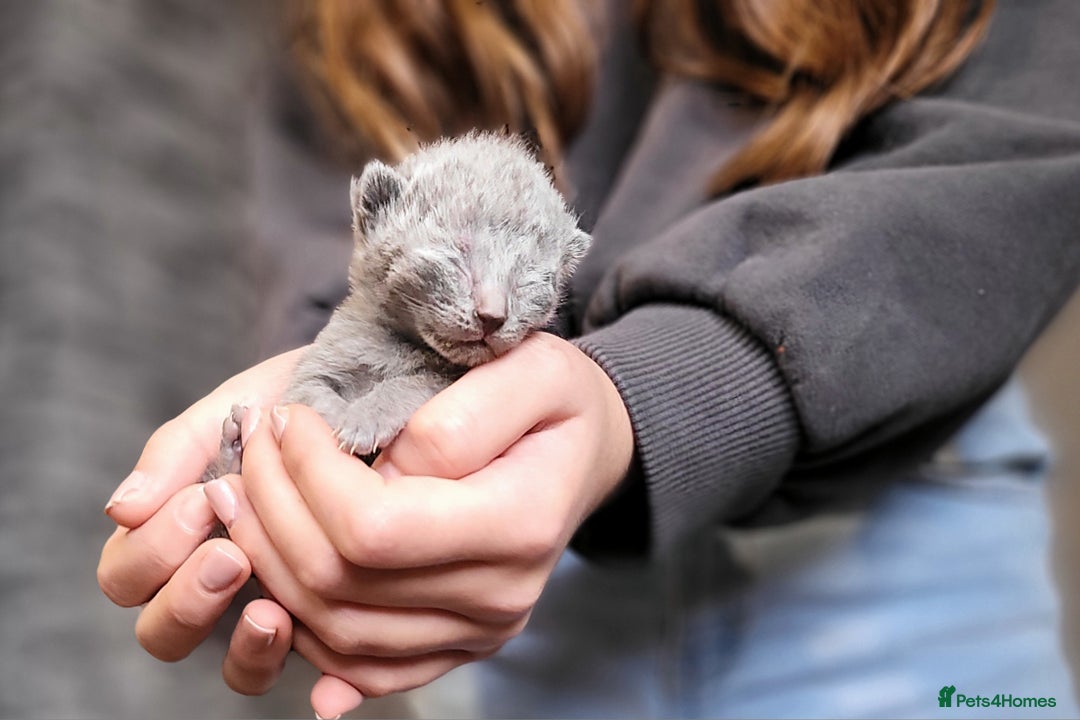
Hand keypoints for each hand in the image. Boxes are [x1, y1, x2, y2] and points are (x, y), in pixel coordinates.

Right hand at [97, 348, 303, 694]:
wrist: (376, 392)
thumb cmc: (296, 401)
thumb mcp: (235, 410)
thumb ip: (177, 453)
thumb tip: (121, 510)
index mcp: (177, 531)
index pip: (128, 575)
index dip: (154, 550)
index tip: (200, 500)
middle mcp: (214, 578)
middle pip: (161, 632)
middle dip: (186, 597)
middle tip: (229, 552)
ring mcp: (267, 603)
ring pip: (226, 664)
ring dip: (244, 639)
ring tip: (264, 601)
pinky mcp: (319, 619)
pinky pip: (283, 668)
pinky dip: (276, 656)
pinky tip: (290, 623)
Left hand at [210, 332, 634, 715]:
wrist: (586, 454)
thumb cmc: (557, 401)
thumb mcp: (536, 369)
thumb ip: (464, 416)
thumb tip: (389, 472)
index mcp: (518, 524)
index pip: (374, 527)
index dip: (307, 473)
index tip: (290, 417)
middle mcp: (499, 597)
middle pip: (339, 582)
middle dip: (269, 509)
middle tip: (250, 446)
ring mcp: (477, 632)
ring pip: (332, 629)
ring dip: (266, 560)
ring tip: (245, 492)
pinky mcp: (455, 647)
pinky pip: (358, 666)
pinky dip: (301, 625)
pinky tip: (274, 568)